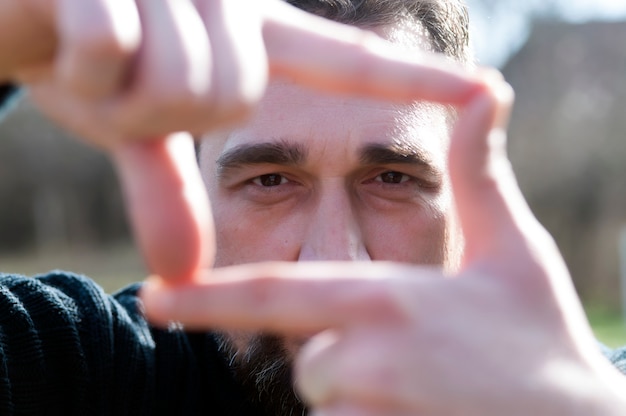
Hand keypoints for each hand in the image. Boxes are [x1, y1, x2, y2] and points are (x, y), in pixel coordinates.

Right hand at [0, 0, 480, 280]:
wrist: (14, 1)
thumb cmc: (84, 62)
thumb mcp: (132, 128)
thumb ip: (168, 193)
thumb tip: (182, 276)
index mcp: (249, 31)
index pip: (348, 62)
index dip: (416, 78)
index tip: (484, 93)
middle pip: (233, 93)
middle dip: (167, 108)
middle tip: (123, 80)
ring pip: (188, 80)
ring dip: (123, 93)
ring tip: (100, 57)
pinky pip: (118, 50)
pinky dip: (82, 66)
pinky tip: (66, 31)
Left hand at [141, 71, 625, 413]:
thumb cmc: (542, 336)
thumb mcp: (514, 248)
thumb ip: (479, 176)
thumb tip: (486, 93)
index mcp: (386, 299)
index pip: (274, 295)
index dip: (206, 297)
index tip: (151, 299)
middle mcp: (369, 358)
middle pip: (307, 359)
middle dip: (340, 353)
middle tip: (415, 355)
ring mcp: (375, 413)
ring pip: (328, 398)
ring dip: (363, 390)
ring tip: (429, 385)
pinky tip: (428, 409)